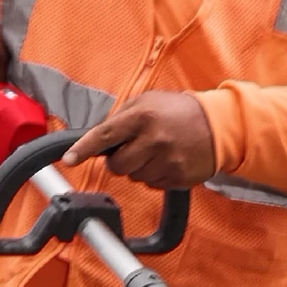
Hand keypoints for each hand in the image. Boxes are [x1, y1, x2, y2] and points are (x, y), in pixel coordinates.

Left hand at [74, 89, 219, 191]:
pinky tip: (167, 161)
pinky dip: (154, 175)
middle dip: (120, 160)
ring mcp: (166, 162)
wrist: (218, 126)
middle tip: (135, 148)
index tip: (69, 159)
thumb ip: (121, 117)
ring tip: (157, 151)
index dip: (84, 148)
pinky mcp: (176, 178)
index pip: (105, 135)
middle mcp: (153, 139)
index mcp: (142, 116)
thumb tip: (97, 138)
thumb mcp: (149, 101)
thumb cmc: (178, 112)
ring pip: (134, 178)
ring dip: (139, 168)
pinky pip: (151, 185)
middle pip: (116, 166)